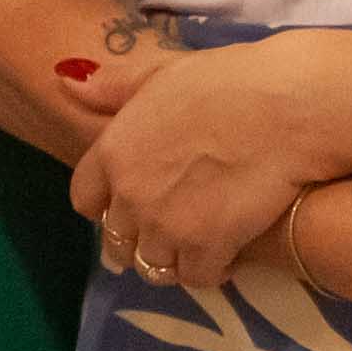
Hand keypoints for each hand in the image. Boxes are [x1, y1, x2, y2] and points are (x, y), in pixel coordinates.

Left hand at [69, 34, 348, 288]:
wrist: (286, 106)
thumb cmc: (228, 80)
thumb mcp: (162, 72)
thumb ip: (113, 87)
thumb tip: (66, 80)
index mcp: (113, 151)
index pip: (85, 199)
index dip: (106, 205)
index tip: (129, 202)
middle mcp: (130, 195)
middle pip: (117, 241)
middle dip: (137, 238)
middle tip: (170, 227)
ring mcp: (166, 227)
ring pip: (154, 265)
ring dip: (174, 257)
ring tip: (200, 240)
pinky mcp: (206, 249)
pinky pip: (196, 278)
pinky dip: (212, 269)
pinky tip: (230, 250)